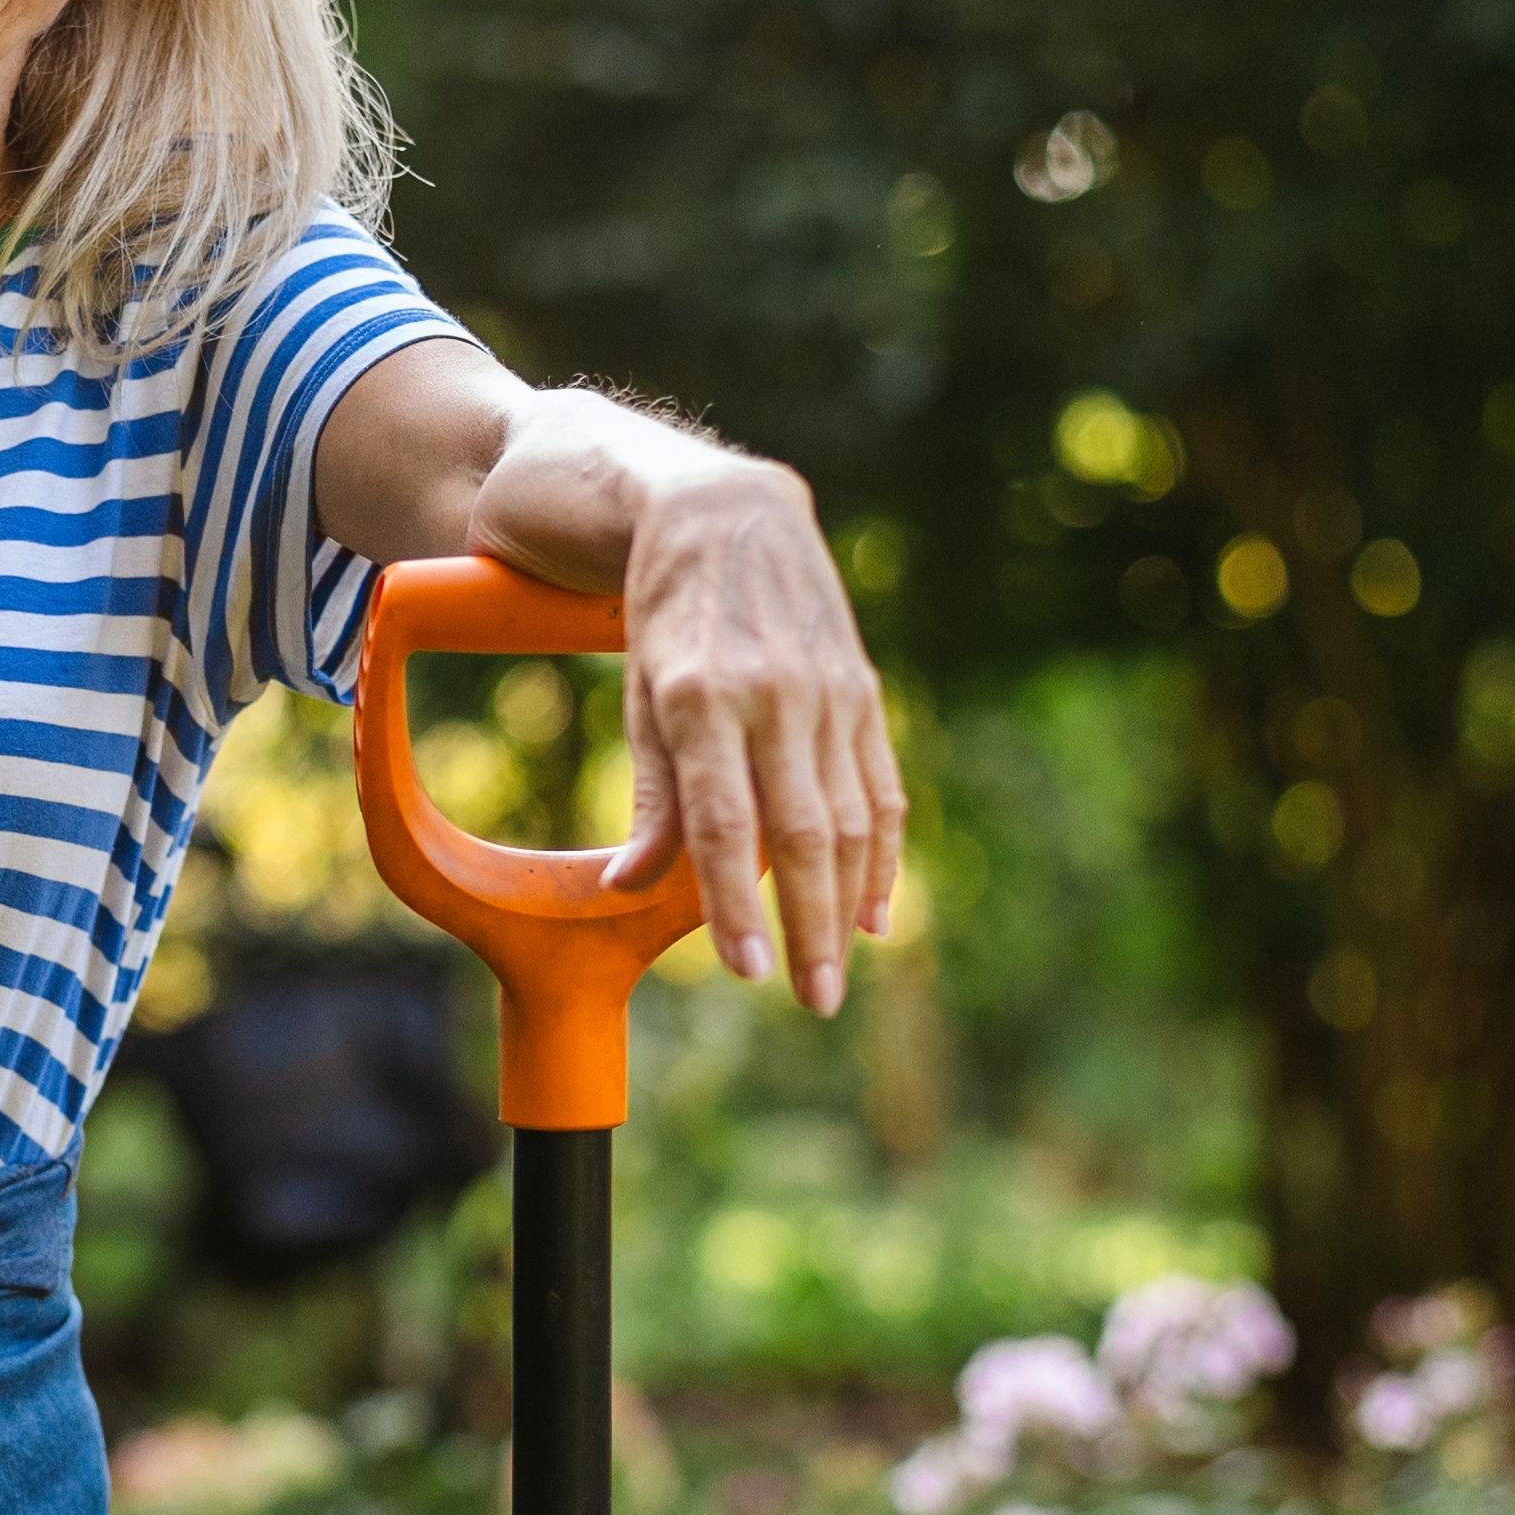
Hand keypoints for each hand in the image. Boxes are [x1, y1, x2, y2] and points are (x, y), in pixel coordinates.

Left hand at [599, 456, 904, 1014]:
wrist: (728, 512)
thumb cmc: (662, 617)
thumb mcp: (639, 696)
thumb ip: (650, 795)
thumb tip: (630, 888)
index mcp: (700, 697)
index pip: (727, 824)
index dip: (739, 904)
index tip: (749, 974)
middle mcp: (773, 695)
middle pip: (803, 833)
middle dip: (810, 927)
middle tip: (811, 1003)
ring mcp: (827, 691)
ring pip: (852, 819)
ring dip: (850, 906)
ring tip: (837, 974)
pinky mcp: (863, 690)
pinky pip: (881, 787)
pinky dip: (884, 856)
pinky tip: (876, 913)